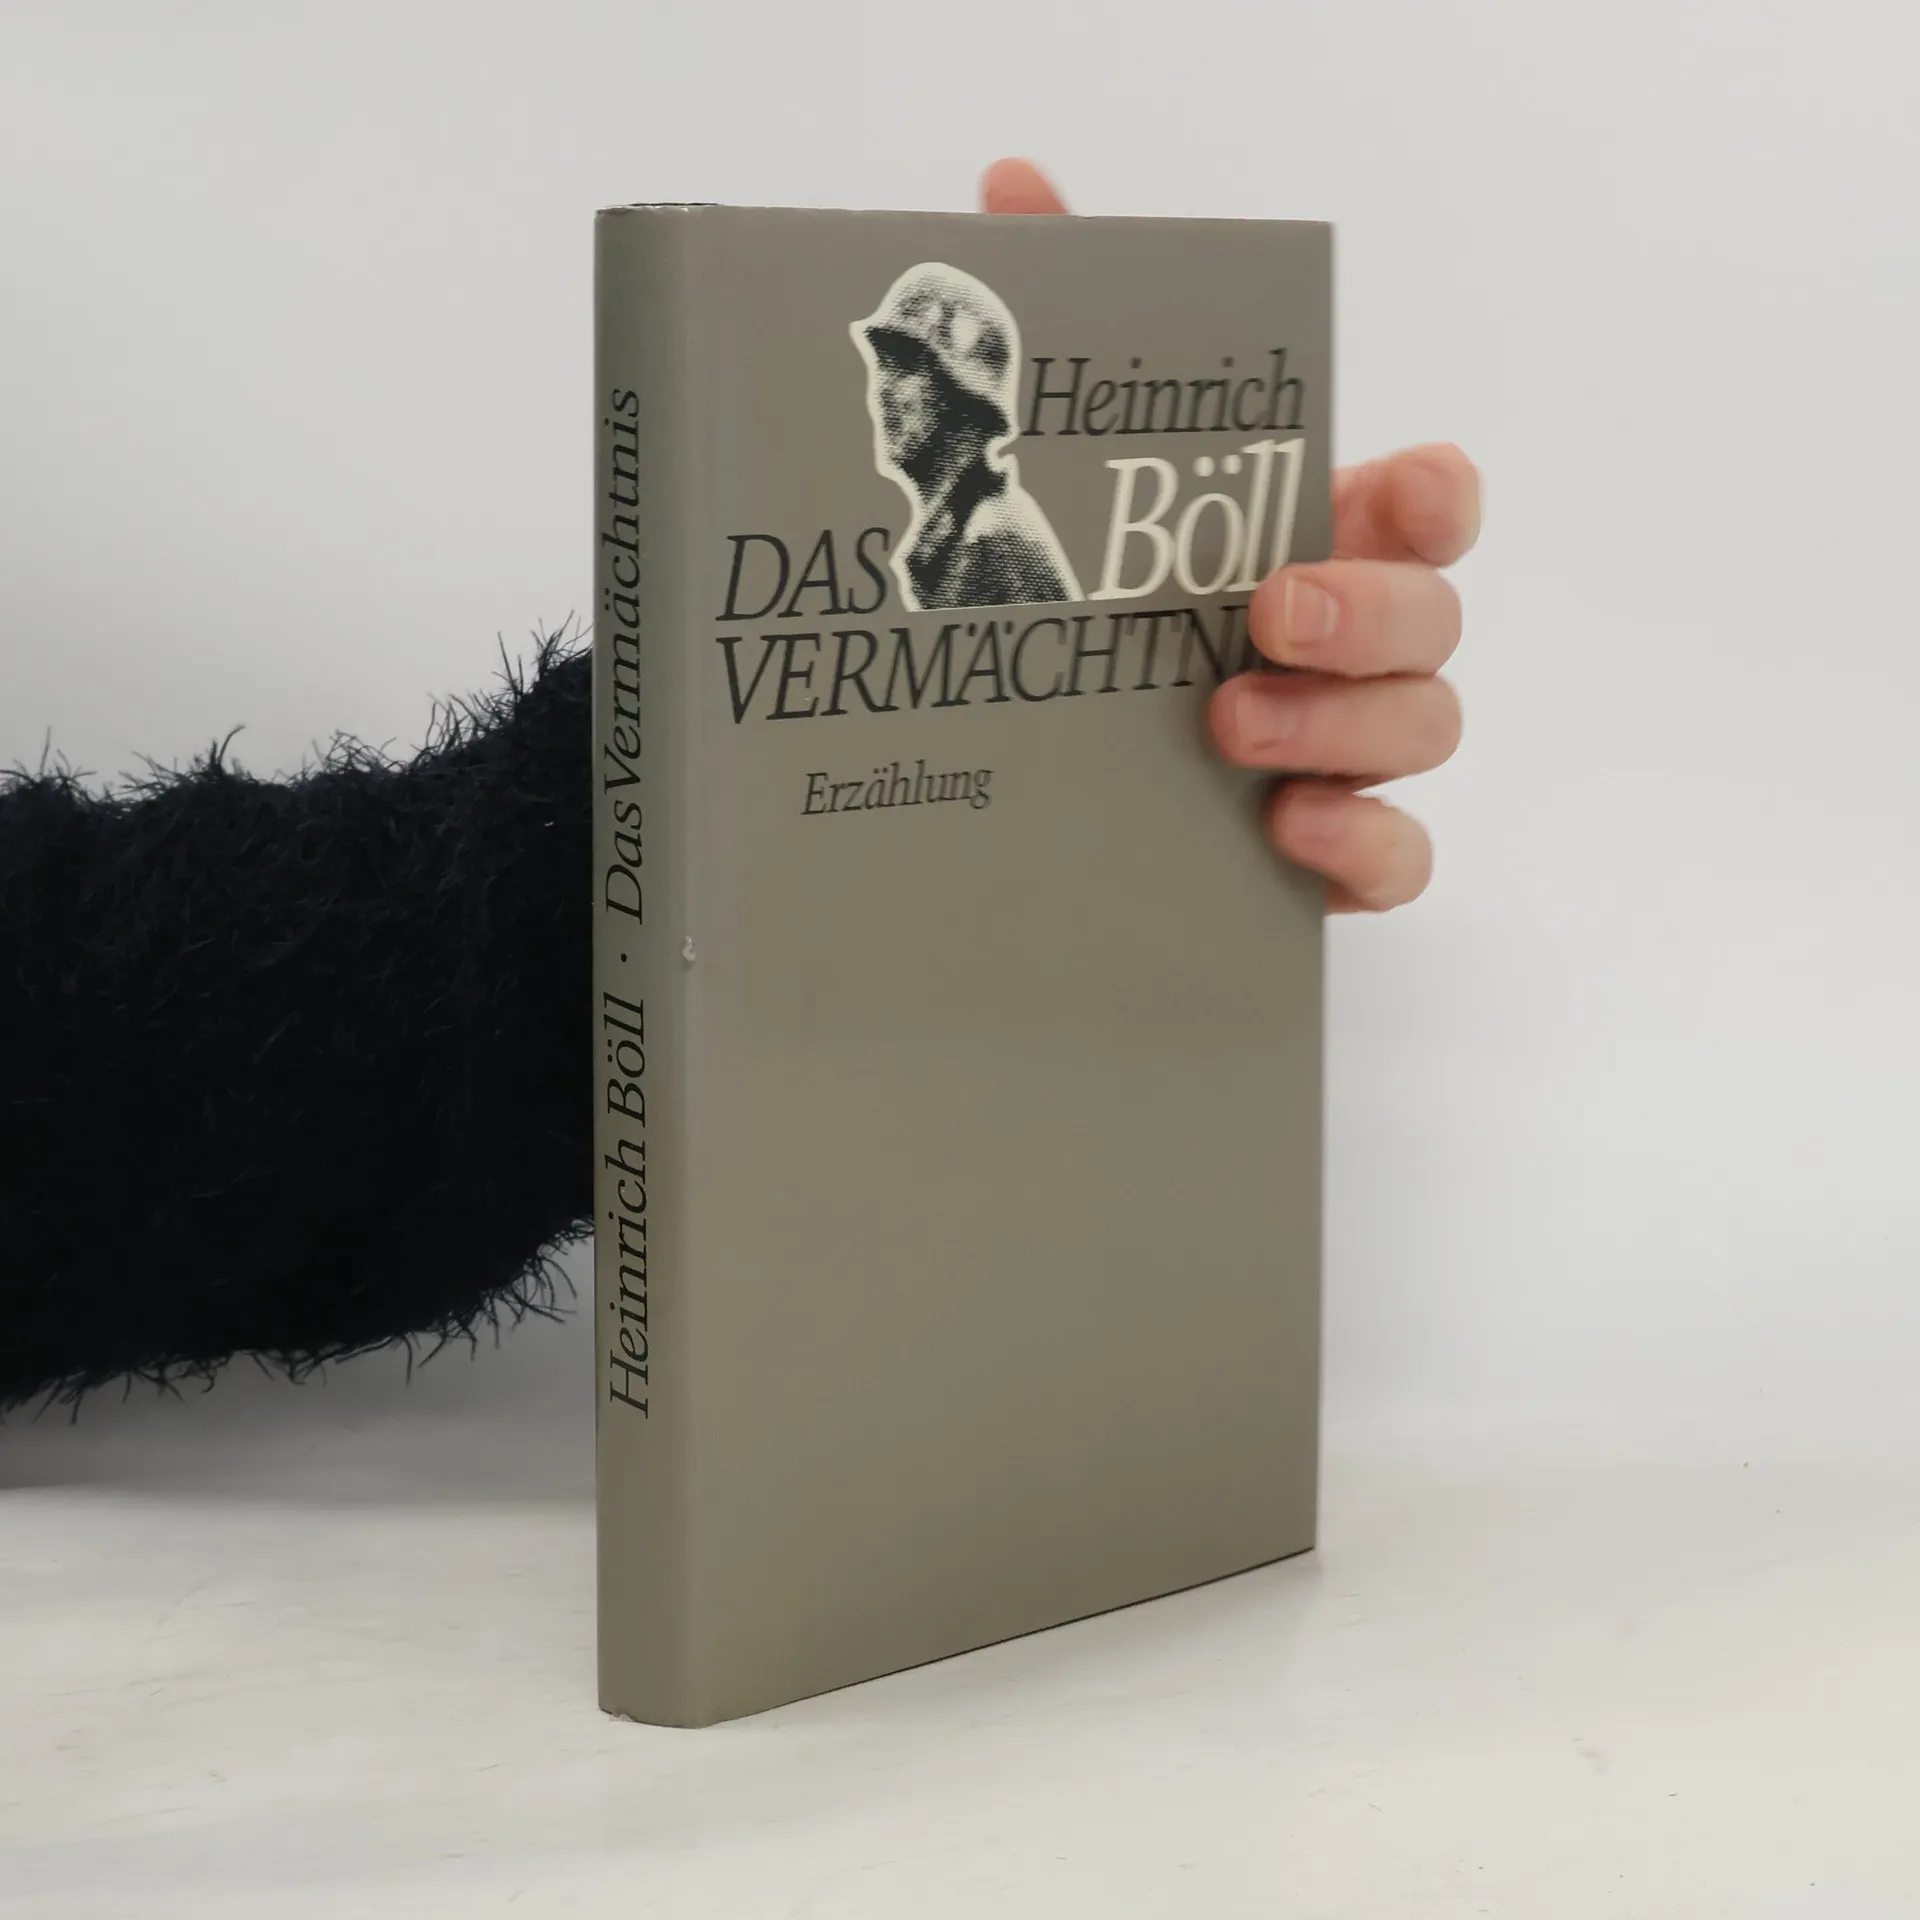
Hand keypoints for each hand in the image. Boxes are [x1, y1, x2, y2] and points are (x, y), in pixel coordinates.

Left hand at [981, 158, 1478, 913]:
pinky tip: (1288, 834)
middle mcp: (1357, 643)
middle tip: (1266, 616)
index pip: (1432, 506)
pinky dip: (1366, 850)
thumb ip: (1068, 324)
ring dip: (1345, 728)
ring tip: (1227, 731)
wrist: (1047, 775)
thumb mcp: (1073, 469)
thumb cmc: (1099, 603)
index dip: (1438, 495)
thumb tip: (1009, 189)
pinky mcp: (1335, 849)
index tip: (1397, 485)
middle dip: (1370, 613)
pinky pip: (1401, 859)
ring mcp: (1353, 749)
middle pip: (1439, 618)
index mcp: (1320, 541)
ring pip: (1429, 731)